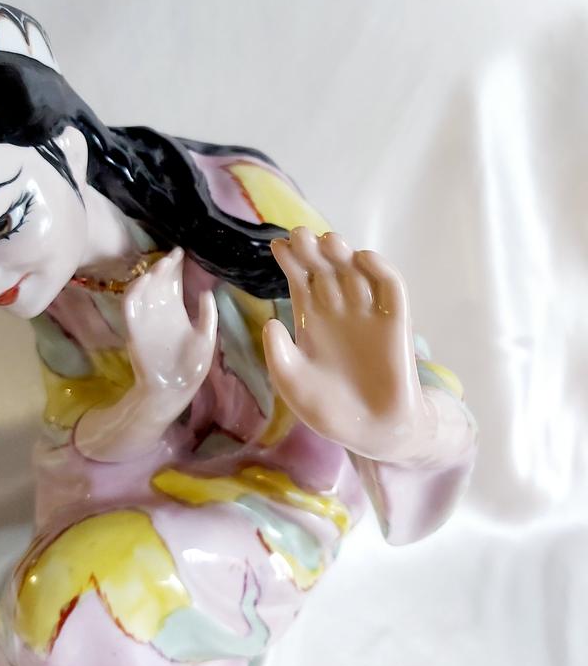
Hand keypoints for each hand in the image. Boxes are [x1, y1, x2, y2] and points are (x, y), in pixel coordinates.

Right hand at [123, 247, 217, 422]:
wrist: (173, 390)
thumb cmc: (191, 367)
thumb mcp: (206, 339)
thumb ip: (207, 316)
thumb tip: (207, 292)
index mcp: (177, 311)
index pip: (174, 283)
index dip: (177, 267)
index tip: (182, 252)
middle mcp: (160, 311)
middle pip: (159, 281)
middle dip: (164, 266)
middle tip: (173, 254)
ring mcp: (146, 319)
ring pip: (143, 290)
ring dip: (150, 276)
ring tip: (162, 265)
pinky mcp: (134, 329)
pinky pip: (130, 307)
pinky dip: (134, 293)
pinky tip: (144, 282)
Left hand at [262, 227, 432, 462]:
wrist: (371, 430)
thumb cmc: (328, 408)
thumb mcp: (293, 384)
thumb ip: (279, 355)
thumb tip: (270, 322)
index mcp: (311, 320)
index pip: (300, 279)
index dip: (290, 260)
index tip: (276, 245)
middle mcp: (339, 310)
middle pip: (324, 268)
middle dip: (312, 249)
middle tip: (300, 235)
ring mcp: (367, 312)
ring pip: (355, 270)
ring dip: (342, 252)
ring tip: (326, 241)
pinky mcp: (395, 320)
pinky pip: (390, 287)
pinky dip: (380, 268)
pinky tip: (362, 258)